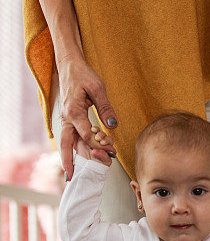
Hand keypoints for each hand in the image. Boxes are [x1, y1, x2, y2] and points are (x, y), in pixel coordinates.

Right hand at [58, 55, 117, 179]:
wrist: (69, 66)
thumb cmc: (83, 75)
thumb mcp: (98, 88)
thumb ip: (105, 108)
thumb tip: (112, 126)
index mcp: (73, 111)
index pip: (85, 135)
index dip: (98, 145)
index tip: (110, 152)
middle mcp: (66, 119)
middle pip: (69, 145)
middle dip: (77, 161)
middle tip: (84, 174)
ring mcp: (66, 121)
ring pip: (69, 145)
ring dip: (77, 158)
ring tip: (84, 172)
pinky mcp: (68, 121)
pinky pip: (71, 139)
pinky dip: (75, 151)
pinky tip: (81, 161)